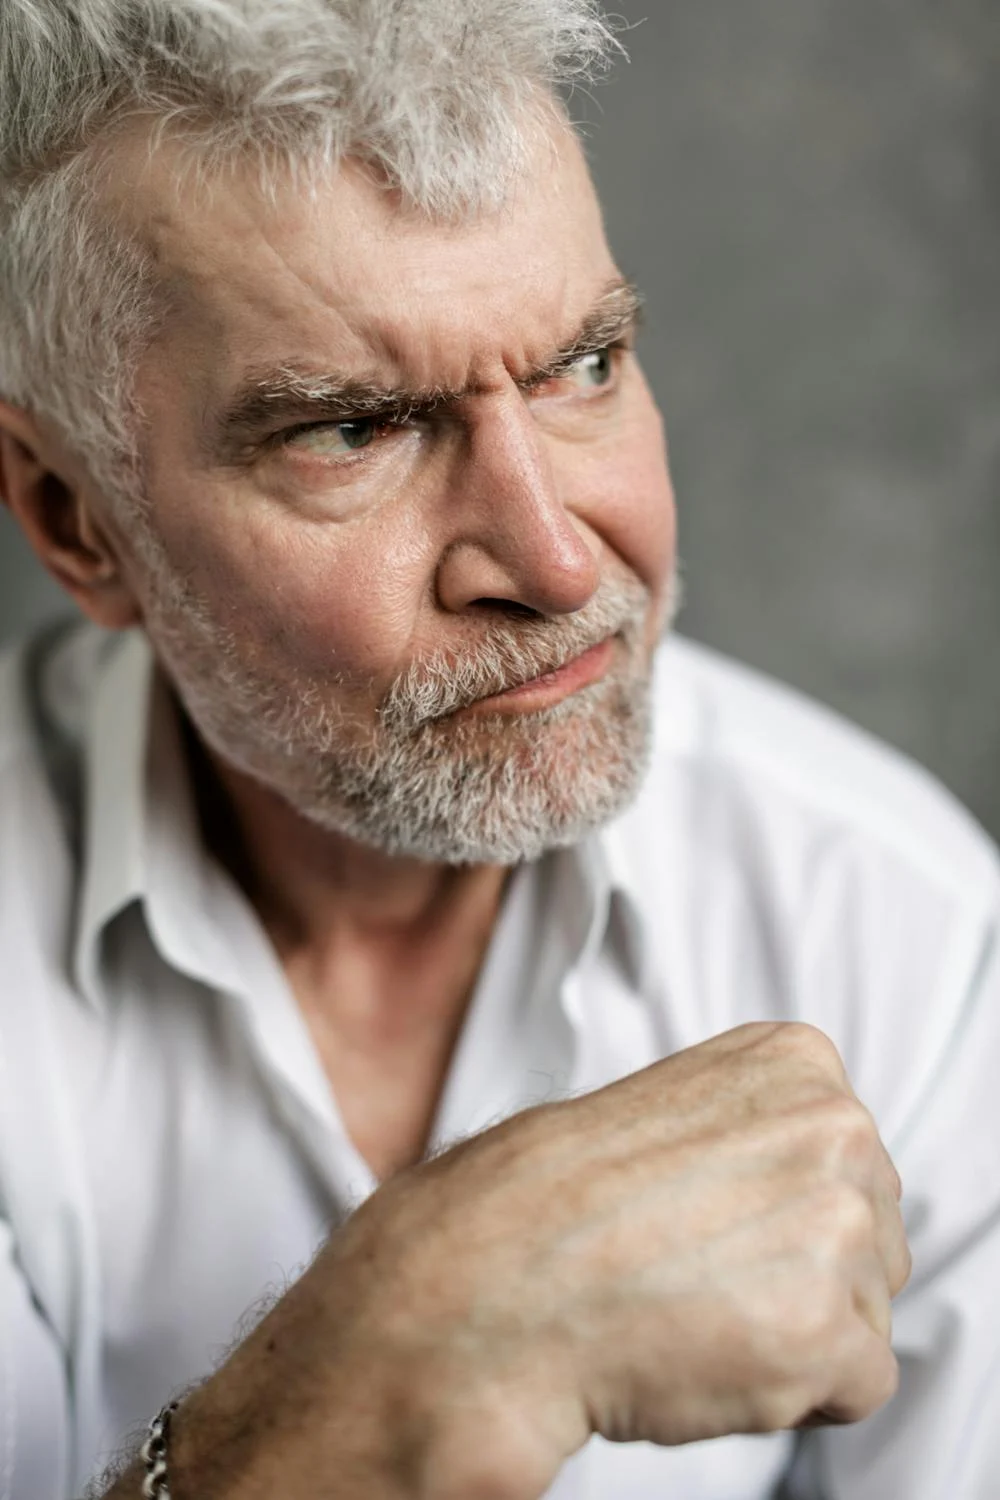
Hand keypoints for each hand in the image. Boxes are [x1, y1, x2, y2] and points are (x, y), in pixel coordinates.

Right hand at [127, 1022, 907, 1499]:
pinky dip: (788, 1395)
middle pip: (870, 1230)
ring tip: (689, 1310)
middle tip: (688, 1270)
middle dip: (795, 1267)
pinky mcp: (830, 1334)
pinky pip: (855, 1386)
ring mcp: (840, 1226)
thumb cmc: (547, 1201)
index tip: (699, 1214)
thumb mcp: (663, 1106)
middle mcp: (838, 1126)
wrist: (480, 1287)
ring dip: (789, 1330)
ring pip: (864, 1309)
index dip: (773, 1205)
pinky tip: (706, 1360)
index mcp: (797, 1059)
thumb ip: (752, 1126)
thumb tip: (788, 1178)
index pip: (845, 1156)